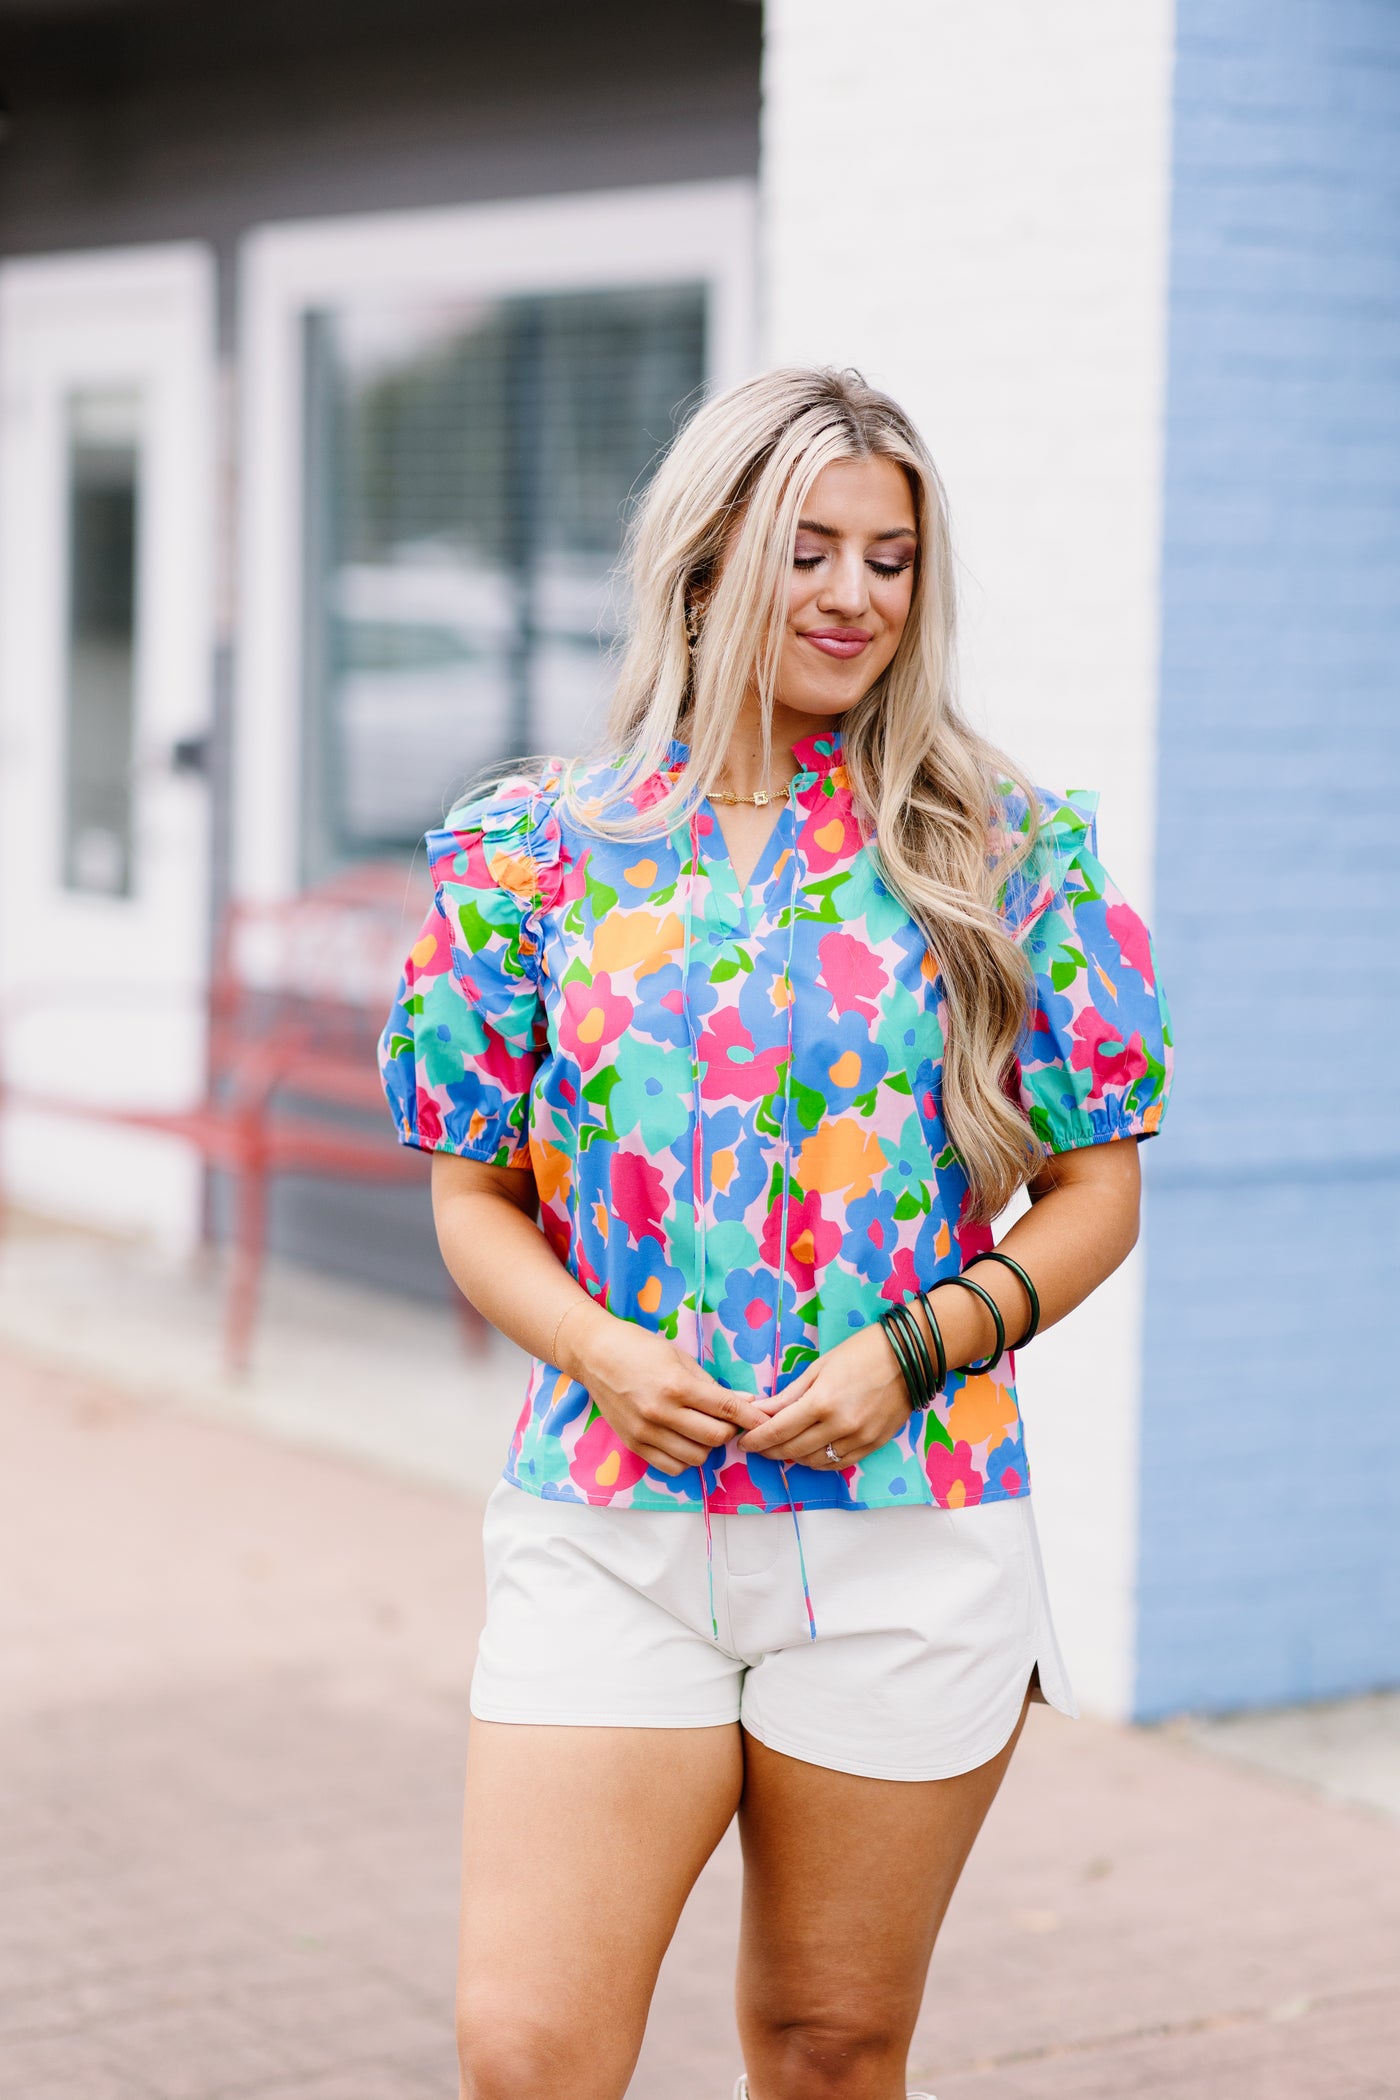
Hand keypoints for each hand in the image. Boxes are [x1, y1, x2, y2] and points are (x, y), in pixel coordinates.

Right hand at [560, 1304, 766, 1477]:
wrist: (595, 1355)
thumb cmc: (640, 1349)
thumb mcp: (681, 1359)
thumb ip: (713, 1386)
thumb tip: (747, 1403)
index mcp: (676, 1386)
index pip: (726, 1409)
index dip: (751, 1418)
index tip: (764, 1422)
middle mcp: (661, 1412)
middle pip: (716, 1438)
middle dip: (729, 1430)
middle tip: (725, 1419)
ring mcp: (646, 1432)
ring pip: (697, 1457)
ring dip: (707, 1446)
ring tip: (701, 1428)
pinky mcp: (634, 1445)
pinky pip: (672, 1467)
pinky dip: (685, 1458)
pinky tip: (684, 1441)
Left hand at [736, 1324, 910, 1470]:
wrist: (911, 1356)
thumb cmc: (862, 1352)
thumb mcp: (819, 1367)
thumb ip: (790, 1395)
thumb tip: (762, 1411)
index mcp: (822, 1401)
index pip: (778, 1430)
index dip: (756, 1439)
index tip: (743, 1441)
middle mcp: (840, 1425)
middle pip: (793, 1449)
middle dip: (769, 1449)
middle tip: (757, 1444)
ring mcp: (859, 1438)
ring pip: (815, 1461)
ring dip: (793, 1457)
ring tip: (782, 1446)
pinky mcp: (873, 1445)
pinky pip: (839, 1463)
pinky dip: (819, 1461)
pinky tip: (809, 1452)